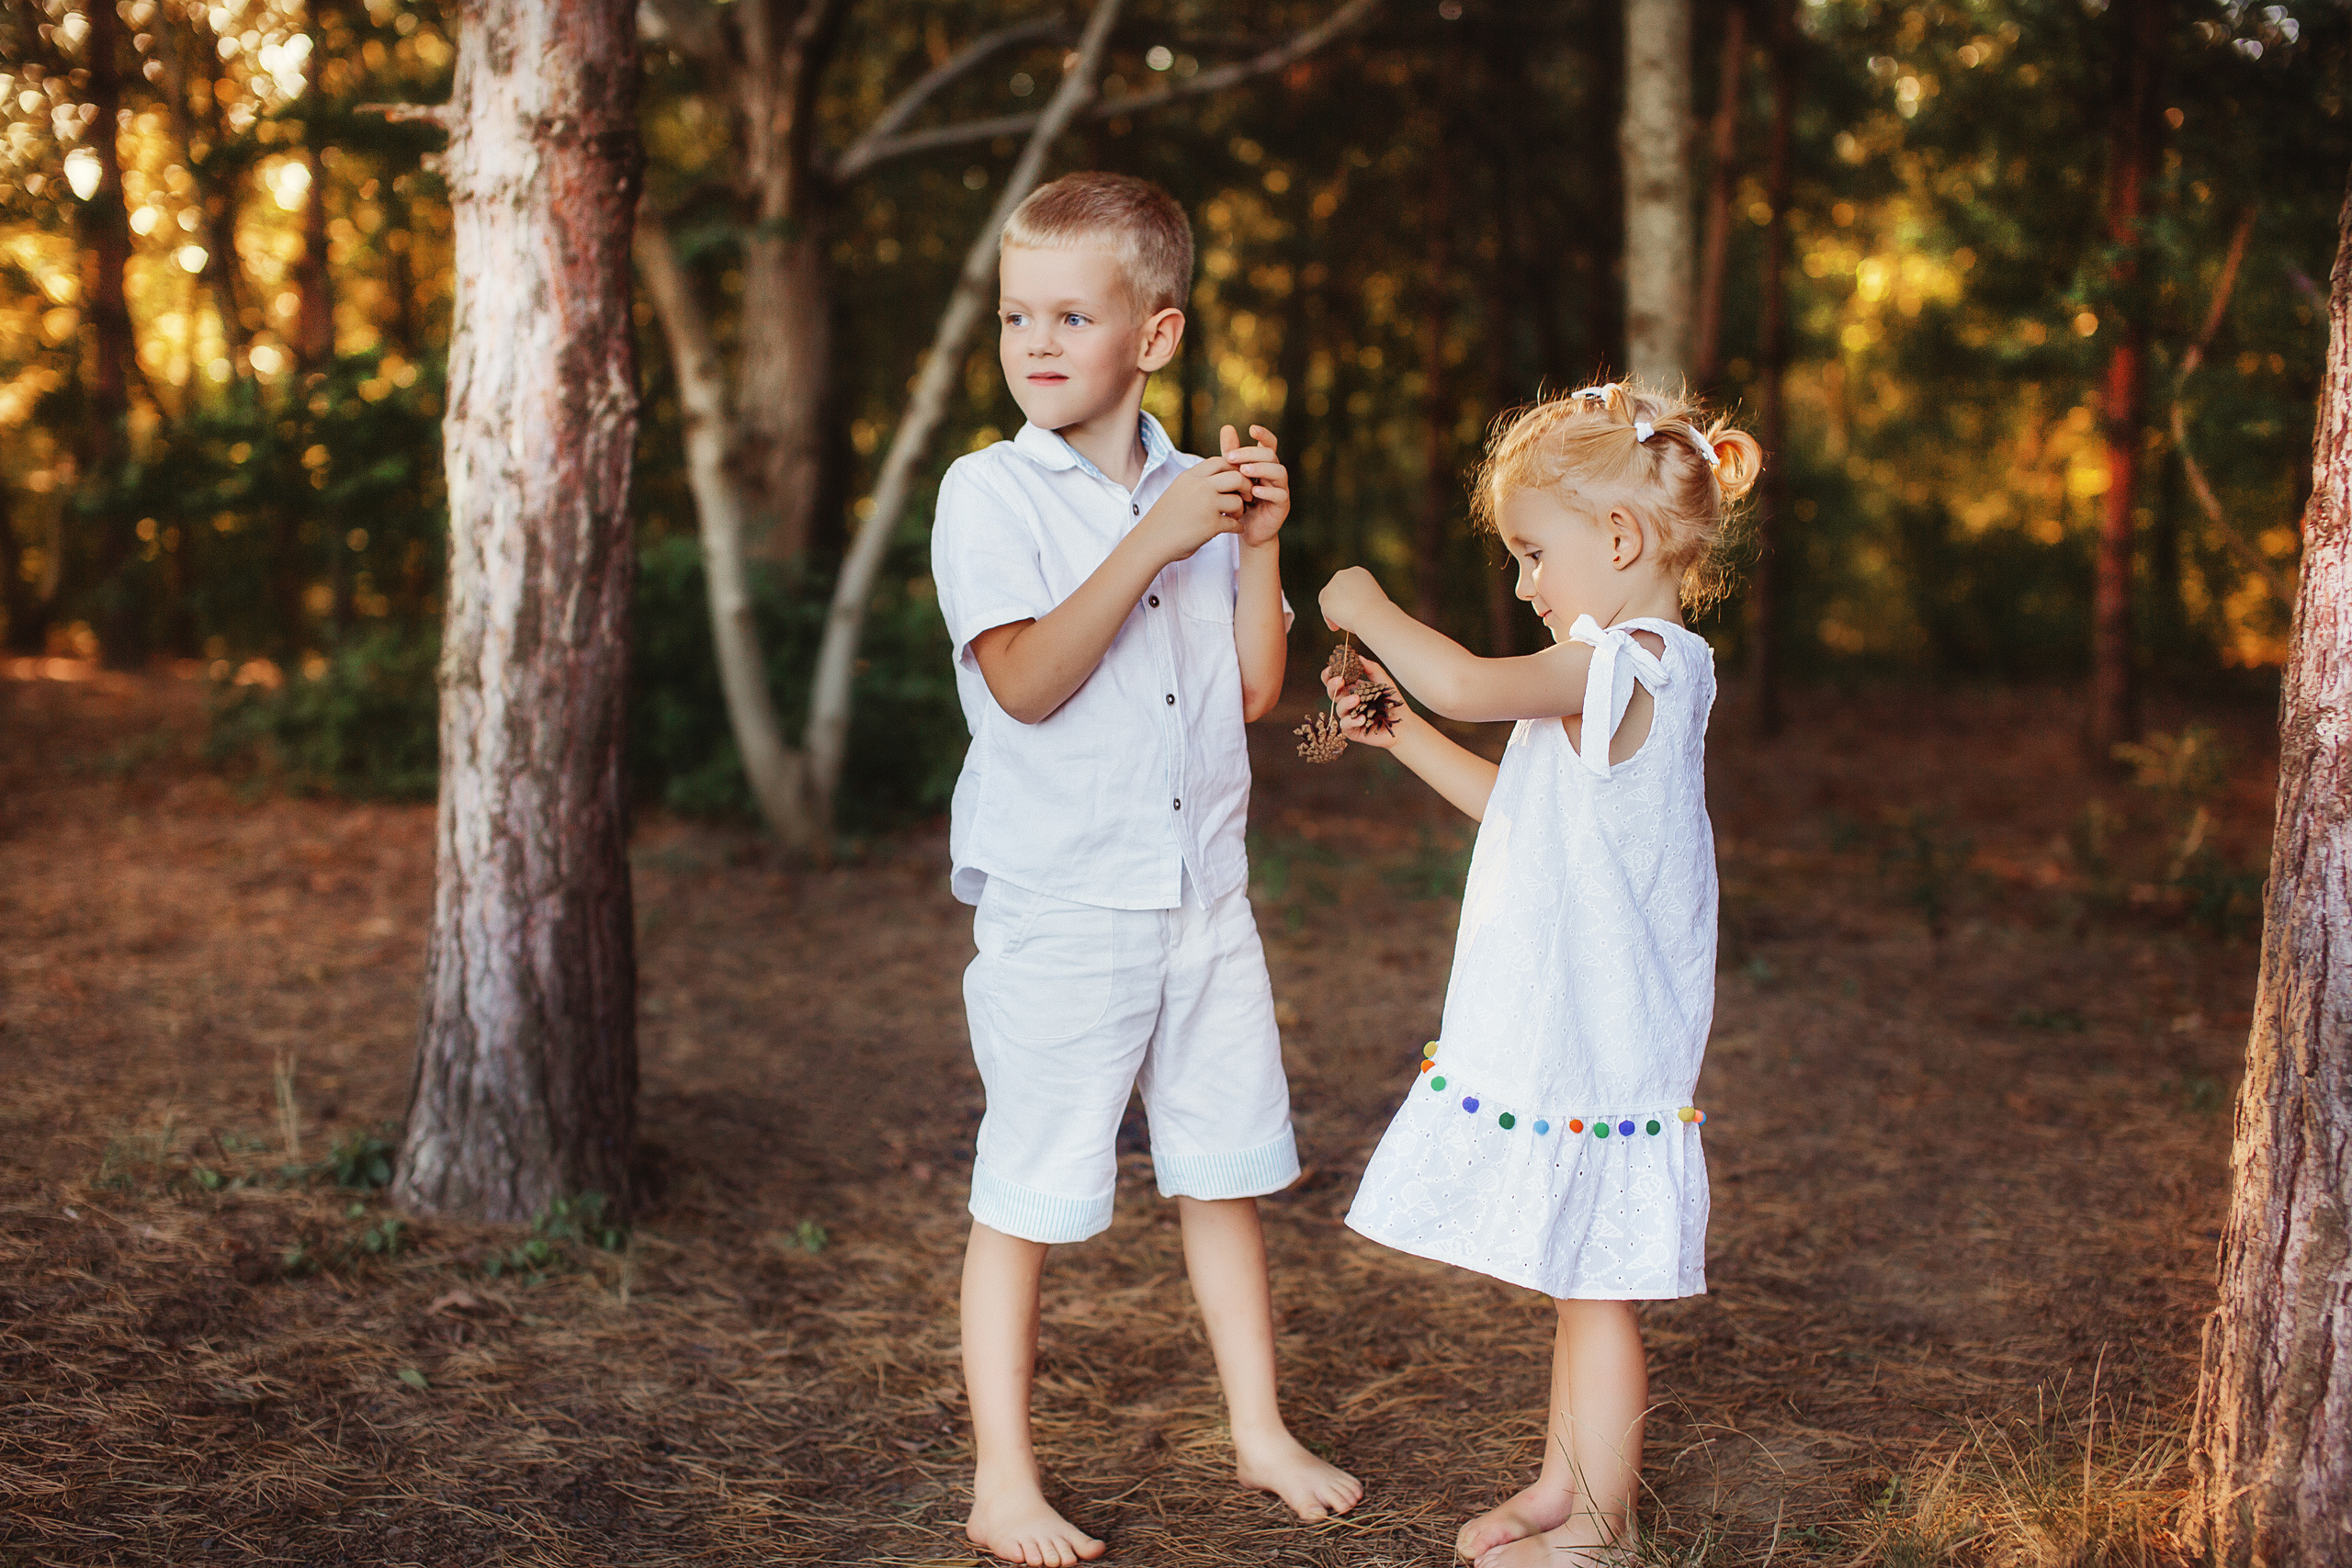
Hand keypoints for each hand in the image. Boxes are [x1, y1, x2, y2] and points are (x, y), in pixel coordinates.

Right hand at [1142, 455, 1248, 559]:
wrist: (1151, 541)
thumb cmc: (1165, 518)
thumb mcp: (1177, 490)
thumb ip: (1197, 482)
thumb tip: (1221, 476)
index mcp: (1190, 476)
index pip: (1221, 462)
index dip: (1234, 470)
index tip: (1235, 482)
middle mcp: (1199, 487)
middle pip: (1236, 476)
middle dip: (1245, 487)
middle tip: (1245, 496)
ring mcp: (1206, 505)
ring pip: (1238, 500)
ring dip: (1241, 509)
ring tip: (1235, 516)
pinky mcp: (1211, 525)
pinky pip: (1235, 523)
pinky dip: (1238, 527)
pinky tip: (1234, 529)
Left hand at [1220, 423, 1288, 547]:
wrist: (1246, 530)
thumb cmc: (1239, 501)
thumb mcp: (1232, 476)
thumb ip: (1231, 454)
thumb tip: (1227, 427)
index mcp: (1265, 464)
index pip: (1269, 444)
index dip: (1264, 435)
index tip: (1251, 429)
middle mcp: (1275, 474)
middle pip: (1271, 455)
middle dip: (1251, 453)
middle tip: (1231, 457)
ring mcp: (1281, 488)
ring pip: (1279, 472)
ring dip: (1261, 469)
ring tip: (1243, 471)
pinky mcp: (1282, 505)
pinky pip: (1280, 494)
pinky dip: (1267, 491)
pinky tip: (1254, 491)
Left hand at [1318, 566, 1390, 632]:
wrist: (1373, 615)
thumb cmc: (1378, 610)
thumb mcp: (1373, 598)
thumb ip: (1361, 598)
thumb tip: (1355, 606)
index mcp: (1357, 572)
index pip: (1347, 583)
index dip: (1347, 595)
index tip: (1351, 606)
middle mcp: (1343, 575)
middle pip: (1333, 589)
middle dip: (1337, 601)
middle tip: (1342, 615)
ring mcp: (1332, 587)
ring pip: (1327, 600)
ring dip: (1331, 611)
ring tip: (1338, 623)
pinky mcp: (1326, 601)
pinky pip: (1325, 612)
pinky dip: (1330, 620)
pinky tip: (1335, 628)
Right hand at [1323, 653, 1406, 749]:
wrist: (1404, 724)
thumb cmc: (1393, 702)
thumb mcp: (1384, 682)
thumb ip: (1372, 669)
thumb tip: (1358, 656)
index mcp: (1352, 689)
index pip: (1335, 680)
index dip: (1329, 674)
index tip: (1332, 668)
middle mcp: (1348, 702)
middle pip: (1332, 693)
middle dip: (1333, 685)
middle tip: (1340, 680)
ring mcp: (1349, 716)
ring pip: (1338, 708)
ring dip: (1345, 702)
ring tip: (1357, 699)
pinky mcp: (1352, 731)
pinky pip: (1345, 725)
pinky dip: (1352, 721)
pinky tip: (1362, 718)